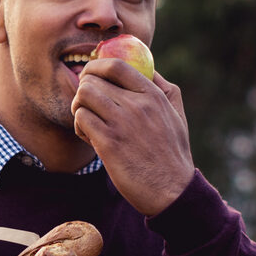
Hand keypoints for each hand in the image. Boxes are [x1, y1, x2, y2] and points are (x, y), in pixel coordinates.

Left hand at [72, 57, 194, 216]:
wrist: (172, 191)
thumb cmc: (172, 154)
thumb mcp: (176, 114)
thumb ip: (162, 88)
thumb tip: (147, 68)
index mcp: (153, 95)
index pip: (116, 64)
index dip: (95, 66)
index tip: (90, 76)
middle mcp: (137, 104)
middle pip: (92, 80)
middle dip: (84, 91)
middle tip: (88, 107)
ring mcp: (122, 123)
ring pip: (83, 96)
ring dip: (79, 108)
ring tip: (89, 124)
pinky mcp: (109, 143)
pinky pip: (81, 119)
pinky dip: (80, 127)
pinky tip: (91, 138)